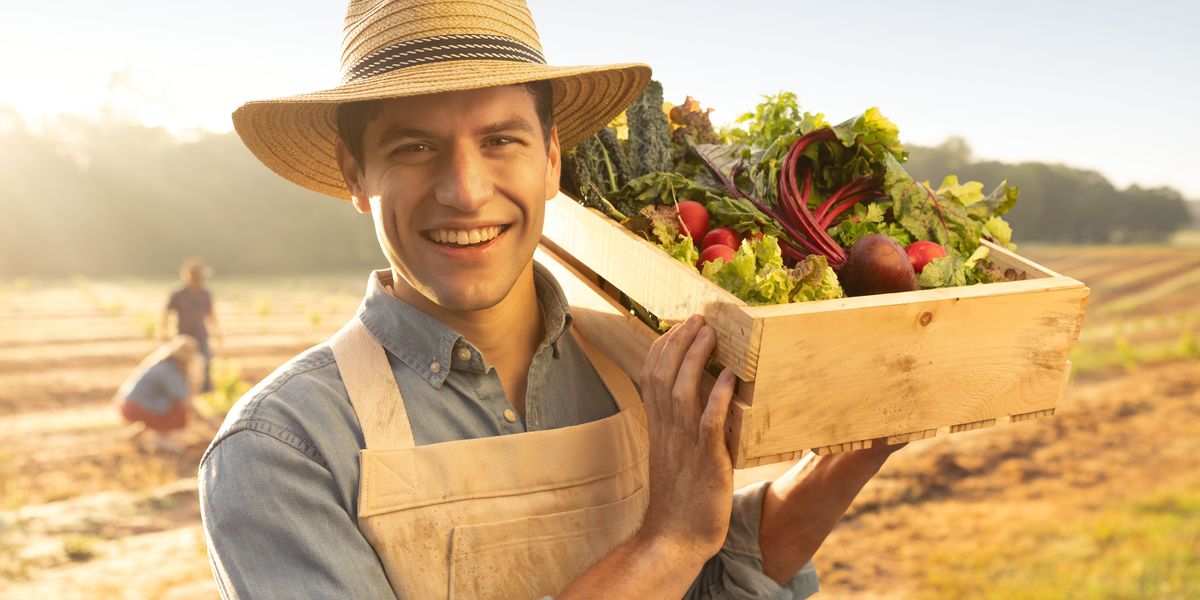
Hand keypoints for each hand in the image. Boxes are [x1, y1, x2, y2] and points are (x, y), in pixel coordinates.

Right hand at [636, 315, 736, 564]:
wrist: (676, 537)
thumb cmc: (681, 498)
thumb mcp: (677, 454)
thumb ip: (684, 425)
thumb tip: (703, 398)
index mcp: (659, 427)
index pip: (652, 376)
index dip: (665, 347)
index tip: (679, 326)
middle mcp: (667, 430)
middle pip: (664, 375)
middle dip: (680, 343)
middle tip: (698, 319)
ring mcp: (685, 445)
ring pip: (682, 392)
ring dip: (695, 359)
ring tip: (710, 335)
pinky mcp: (706, 462)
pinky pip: (709, 425)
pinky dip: (717, 399)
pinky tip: (727, 378)